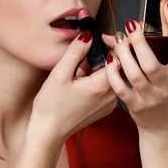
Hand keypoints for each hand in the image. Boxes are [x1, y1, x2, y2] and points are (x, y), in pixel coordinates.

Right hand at [30, 31, 117, 146]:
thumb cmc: (51, 105)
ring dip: (99, 69)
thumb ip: (75, 52)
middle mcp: (111, 96)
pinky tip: (81, 83)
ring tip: (79, 72)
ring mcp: (110, 104)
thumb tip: (88, 35)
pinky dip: (98, 80)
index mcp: (102, 86)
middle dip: (103, 56)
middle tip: (84, 54)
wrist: (49, 131)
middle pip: (116, 66)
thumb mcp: (59, 74)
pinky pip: (107, 88)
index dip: (112, 44)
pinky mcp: (105, 109)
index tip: (101, 37)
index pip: (119, 57)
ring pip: (111, 76)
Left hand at [101, 0, 167, 137]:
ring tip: (119, 38)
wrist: (166, 126)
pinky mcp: (135, 106)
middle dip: (139, 40)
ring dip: (123, 53)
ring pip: (133, 73)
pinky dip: (112, 72)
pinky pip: (119, 87)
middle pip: (151, 62)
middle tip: (131, 24)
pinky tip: (110, 58)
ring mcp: (150, 97)